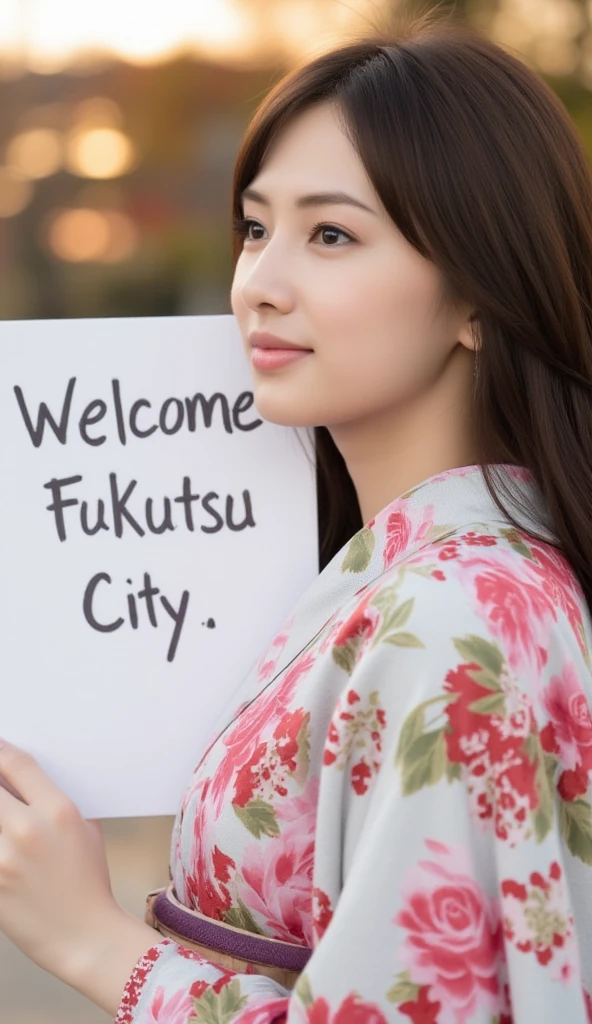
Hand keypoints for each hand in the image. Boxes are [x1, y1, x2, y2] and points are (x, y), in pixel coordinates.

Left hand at [0, 741, 158, 1014]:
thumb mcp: (86, 829)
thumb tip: (24, 780)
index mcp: (58, 811)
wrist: (85, 936)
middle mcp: (28, 830)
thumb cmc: (88, 882)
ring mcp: (3, 859)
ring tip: (0, 819)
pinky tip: (1, 843)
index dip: (0, 749)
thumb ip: (55, 801)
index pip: (17, 764)